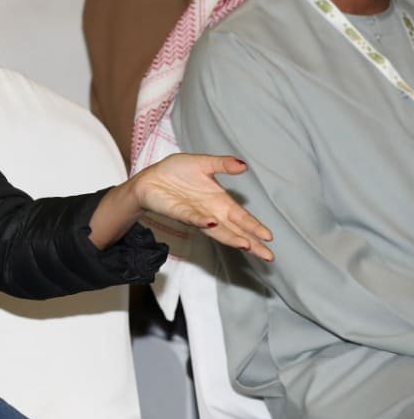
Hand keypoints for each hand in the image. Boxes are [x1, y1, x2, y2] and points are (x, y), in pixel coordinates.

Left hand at [131, 154, 273, 260]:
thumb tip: (243, 165)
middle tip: (267, 255)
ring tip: (246, 244)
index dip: (254, 226)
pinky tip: (213, 223)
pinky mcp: (178, 212)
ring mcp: (195, 215)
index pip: (241, 217)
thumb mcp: (203, 163)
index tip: (269, 237)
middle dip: (251, 242)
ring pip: (217, 230)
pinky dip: (202, 221)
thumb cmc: (176, 172)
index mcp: (219, 201)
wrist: (150, 177)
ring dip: (230, 237)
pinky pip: (192, 218)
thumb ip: (222, 164)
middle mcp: (211, 212)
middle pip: (235, 230)